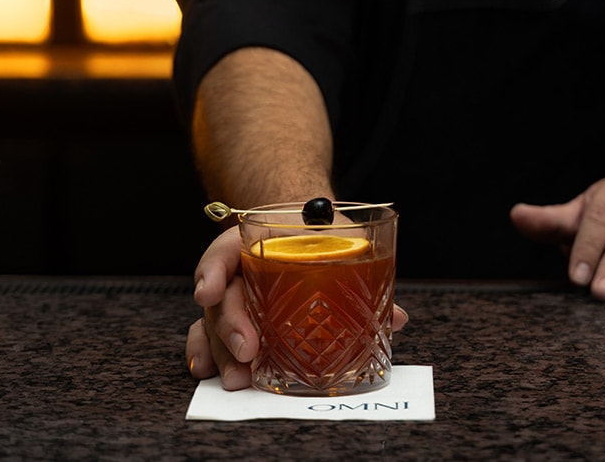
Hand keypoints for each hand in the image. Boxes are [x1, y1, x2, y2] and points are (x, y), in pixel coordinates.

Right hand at [185, 225, 410, 388]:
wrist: (305, 227)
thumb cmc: (321, 235)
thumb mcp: (341, 242)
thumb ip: (365, 276)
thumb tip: (397, 318)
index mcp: (256, 242)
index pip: (225, 252)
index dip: (213, 271)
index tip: (208, 293)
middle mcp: (238, 270)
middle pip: (224, 297)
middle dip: (231, 326)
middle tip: (248, 352)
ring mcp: (233, 296)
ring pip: (213, 323)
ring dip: (221, 352)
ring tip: (235, 377)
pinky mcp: (234, 320)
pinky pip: (210, 337)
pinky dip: (207, 354)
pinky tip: (207, 372)